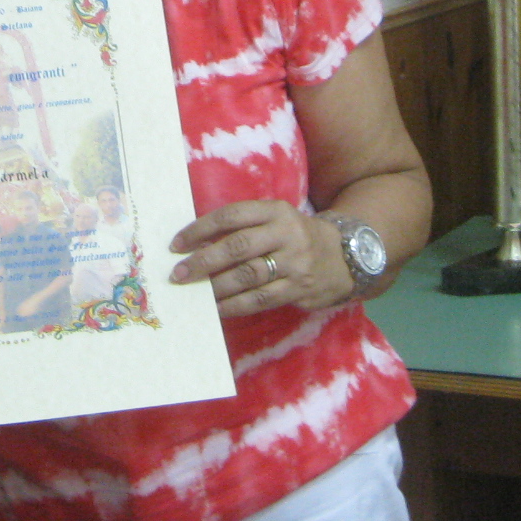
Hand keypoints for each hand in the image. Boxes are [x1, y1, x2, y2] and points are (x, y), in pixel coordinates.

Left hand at [169, 200, 350, 313]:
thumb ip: (244, 226)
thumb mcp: (275, 219)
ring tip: (195, 292)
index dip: (200, 229)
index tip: (177, 244)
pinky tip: (217, 308)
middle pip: (237, 247)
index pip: (231, 216)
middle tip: (178, 273)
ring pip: (248, 276)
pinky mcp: (299, 289)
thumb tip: (196, 244)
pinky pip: (261, 299)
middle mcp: (286, 234)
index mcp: (275, 211)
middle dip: (203, 261)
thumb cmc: (295, 237)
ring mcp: (295, 263)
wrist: (344, 258)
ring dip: (216, 286)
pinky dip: (235, 305)